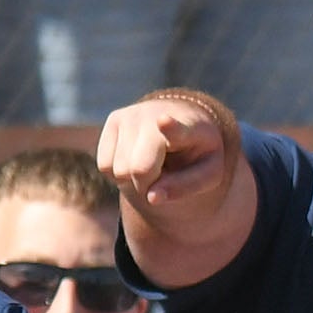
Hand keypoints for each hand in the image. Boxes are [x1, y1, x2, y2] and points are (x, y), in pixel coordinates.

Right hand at [95, 95, 233, 217]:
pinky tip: (135, 159)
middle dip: (148, 184)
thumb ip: (185, 188)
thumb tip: (151, 197)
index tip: (163, 121)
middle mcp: (155, 115)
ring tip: (152, 164)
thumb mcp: (208, 175)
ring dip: (133, 180)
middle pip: (139, 170)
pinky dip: (119, 174)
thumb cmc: (196, 154)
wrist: (180, 122)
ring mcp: (132, 115)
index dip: (169, 127)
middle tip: (164, 175)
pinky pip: (105, 166)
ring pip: (119, 171)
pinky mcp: (114, 119)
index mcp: (189, 127)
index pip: (176, 129)